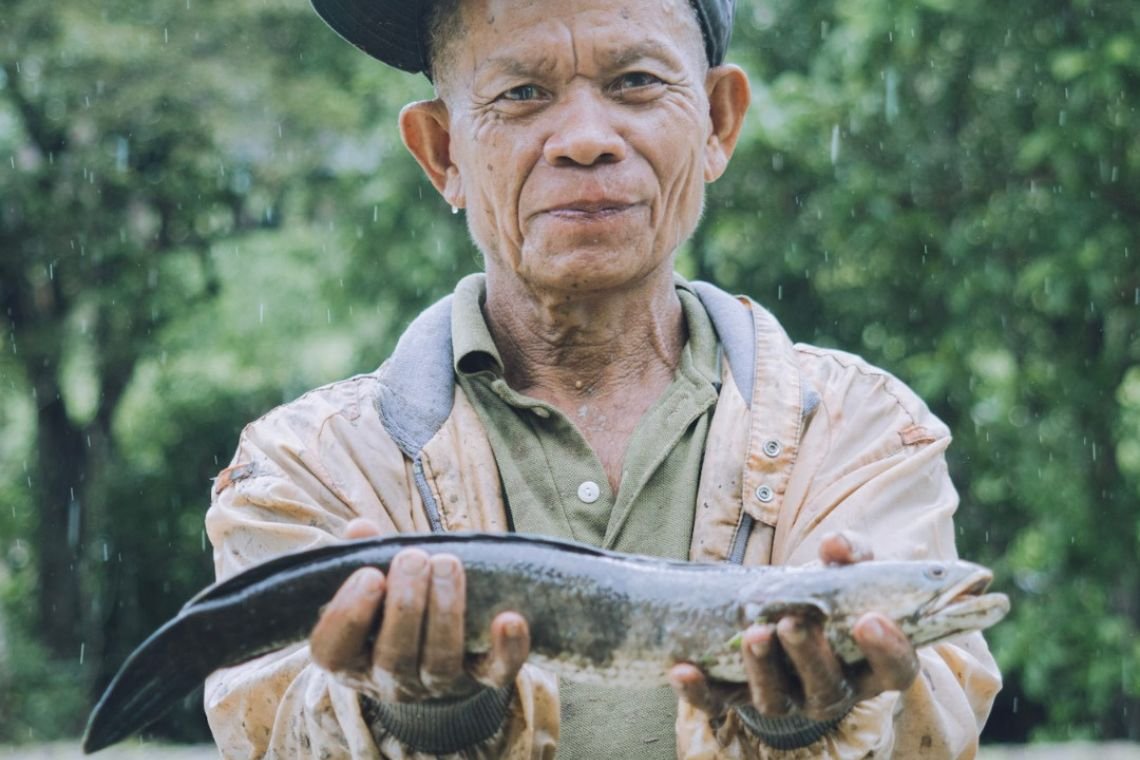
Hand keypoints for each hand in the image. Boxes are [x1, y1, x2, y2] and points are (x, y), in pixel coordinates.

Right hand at [309, 519, 530, 702]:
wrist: (433, 647)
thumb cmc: (392, 603)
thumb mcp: (372, 581)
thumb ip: (363, 556)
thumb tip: (360, 530)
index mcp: (351, 657)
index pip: (333, 652)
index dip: (347, 617)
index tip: (369, 574)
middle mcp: (390, 680)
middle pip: (393, 657)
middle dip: (405, 605)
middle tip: (413, 558)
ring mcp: (436, 684)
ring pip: (441, 663)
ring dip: (446, 612)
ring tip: (448, 563)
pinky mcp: (480, 680)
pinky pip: (496, 674)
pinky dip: (507, 650)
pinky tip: (510, 618)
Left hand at [669, 532, 919, 724]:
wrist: (789, 612)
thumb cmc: (830, 592)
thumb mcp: (847, 570)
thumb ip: (851, 553)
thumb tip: (836, 545)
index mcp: (870, 664)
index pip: (894, 670)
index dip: (886, 650)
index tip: (869, 620)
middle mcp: (831, 689)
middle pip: (826, 687)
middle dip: (809, 656)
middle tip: (794, 623)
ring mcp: (786, 698)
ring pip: (775, 700)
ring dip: (763, 669)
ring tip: (755, 633)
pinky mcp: (740, 697)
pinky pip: (719, 702)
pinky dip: (699, 691)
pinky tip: (682, 669)